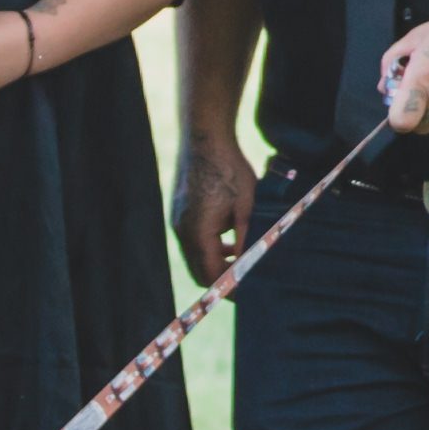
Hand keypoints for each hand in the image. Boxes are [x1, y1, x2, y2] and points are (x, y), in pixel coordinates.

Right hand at [170, 128, 257, 282]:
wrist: (205, 138)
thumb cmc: (229, 169)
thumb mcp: (246, 207)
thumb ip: (246, 239)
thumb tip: (251, 265)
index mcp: (199, 233)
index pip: (211, 275)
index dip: (230, 286)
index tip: (248, 290)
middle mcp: (182, 231)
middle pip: (199, 271)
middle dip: (222, 279)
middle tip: (246, 279)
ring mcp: (177, 221)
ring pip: (195, 257)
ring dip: (216, 263)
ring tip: (242, 260)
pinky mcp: (179, 212)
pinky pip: (191, 241)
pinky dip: (208, 248)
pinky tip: (229, 241)